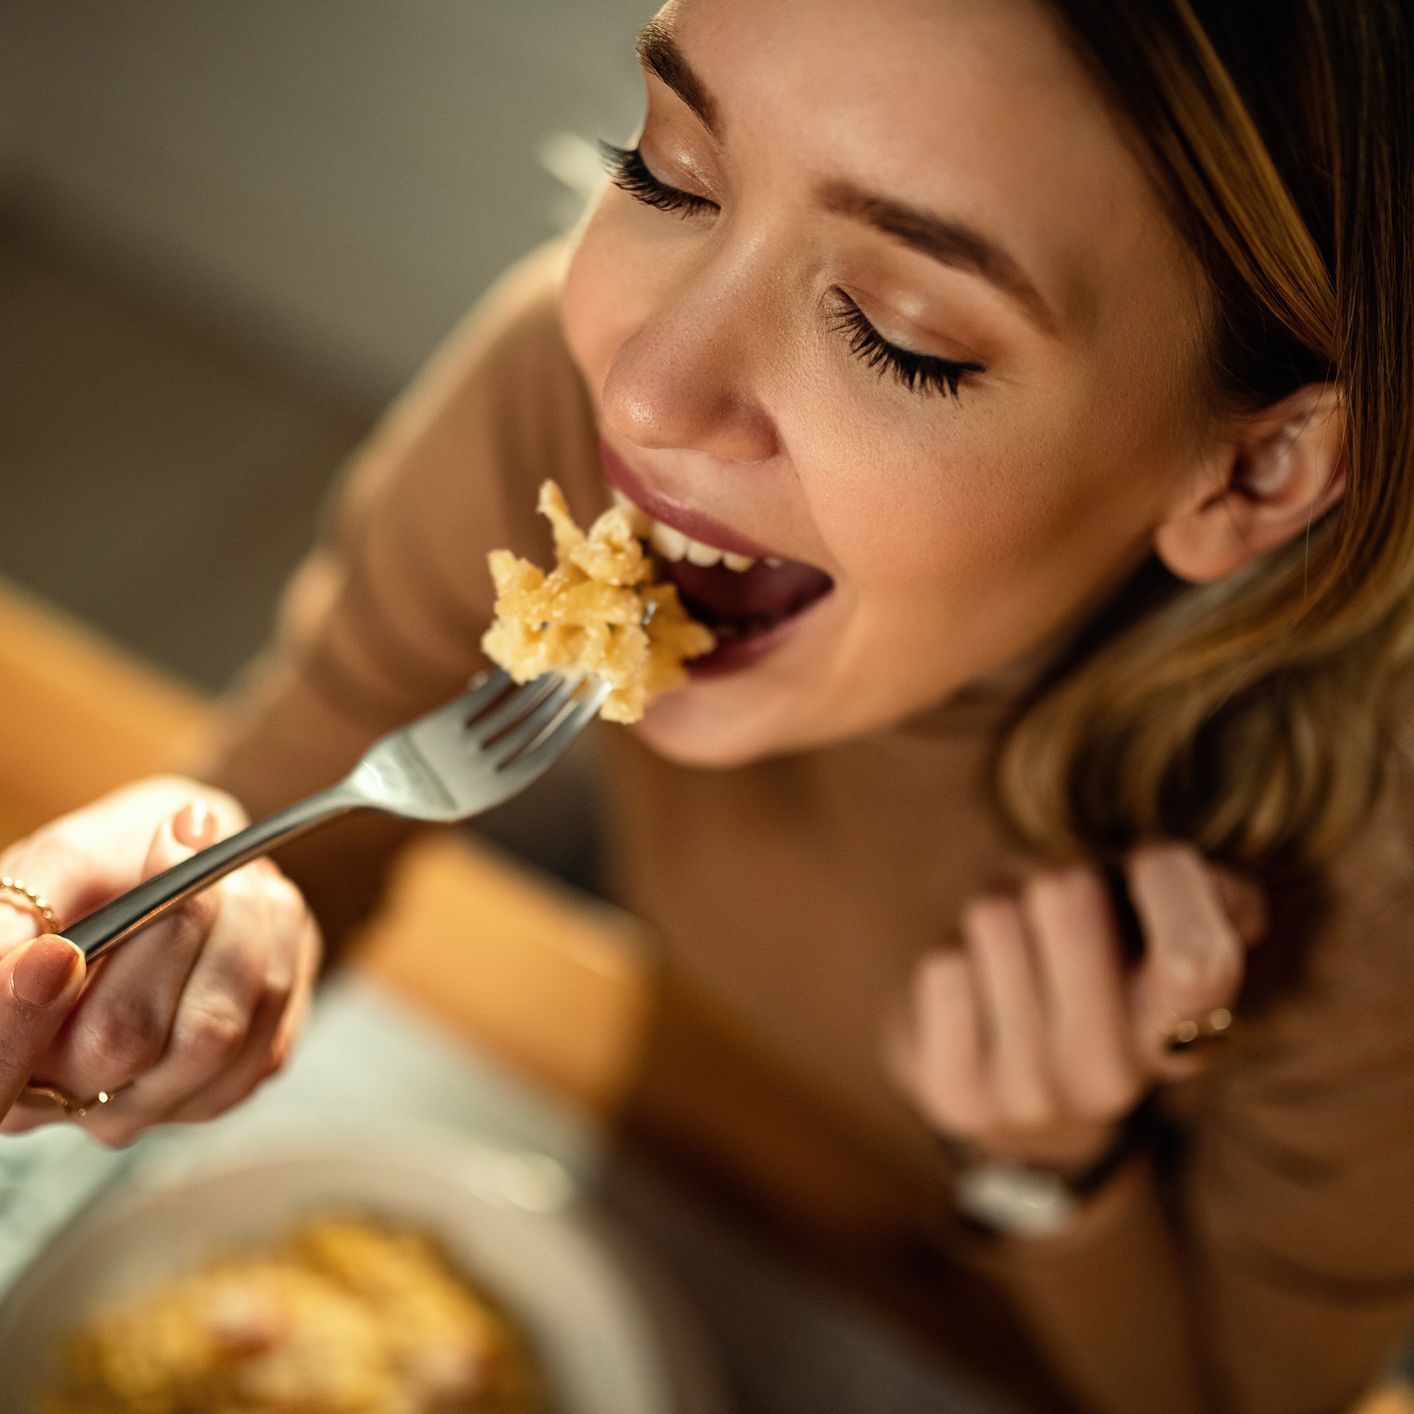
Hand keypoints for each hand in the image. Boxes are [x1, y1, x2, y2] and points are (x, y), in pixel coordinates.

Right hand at [0, 776, 321, 1145]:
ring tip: (231, 873)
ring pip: (212, 1033)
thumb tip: (19, 957)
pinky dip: (276, 948)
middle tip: (187, 842)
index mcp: (4, 1047)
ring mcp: (152, 1101)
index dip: (22, 1021)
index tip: (56, 953)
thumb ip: (28, 911)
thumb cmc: (111, 864)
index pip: (3, 1066)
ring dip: (239, 927)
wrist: (190, 864)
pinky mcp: (226, 1086)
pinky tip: (258, 909)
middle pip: (124, 1038)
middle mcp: (68, 1096)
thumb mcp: (60, 863)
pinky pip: (268, 1027)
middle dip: (172, 924)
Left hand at [885, 842, 1266, 1177]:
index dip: (1170, 885)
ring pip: (993, 918)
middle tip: (1058, 909)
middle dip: (1057, 877)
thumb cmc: (1102, 977)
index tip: (1148, 860)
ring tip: (1015, 951)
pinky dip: (952, 954)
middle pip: (1065, 895)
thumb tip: (1207, 883)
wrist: (1022, 1096)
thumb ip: (1205, 900)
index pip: (1196, 961)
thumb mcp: (1163, 938)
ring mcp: (1032, 1095)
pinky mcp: (959, 1095)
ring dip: (997, 910)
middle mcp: (1113, 1078)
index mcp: (1186, 1035)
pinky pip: (945, 970)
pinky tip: (976, 989)